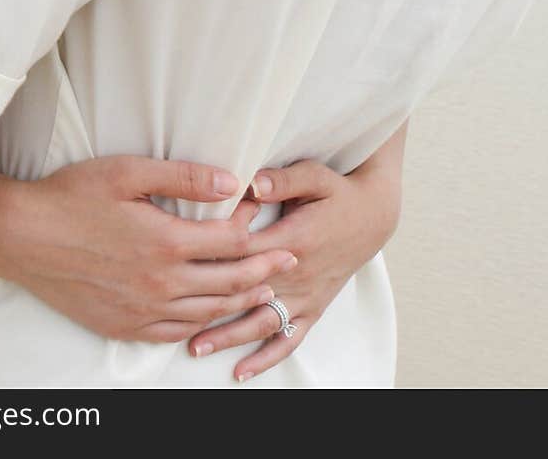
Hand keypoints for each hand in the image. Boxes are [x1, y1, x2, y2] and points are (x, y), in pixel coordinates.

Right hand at [0, 155, 298, 343]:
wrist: (22, 237)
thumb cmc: (72, 196)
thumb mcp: (128, 172)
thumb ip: (184, 178)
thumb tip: (231, 182)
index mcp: (166, 242)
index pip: (231, 244)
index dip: (257, 232)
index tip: (275, 223)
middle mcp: (160, 283)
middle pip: (228, 283)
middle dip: (264, 271)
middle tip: (289, 263)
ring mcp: (141, 310)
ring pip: (206, 312)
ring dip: (239, 301)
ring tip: (262, 291)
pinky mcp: (122, 326)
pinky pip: (174, 333)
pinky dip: (201, 325)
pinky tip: (210, 316)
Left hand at [186, 150, 403, 382]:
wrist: (373, 218)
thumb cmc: (339, 192)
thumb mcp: (314, 176)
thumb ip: (281, 180)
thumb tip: (251, 184)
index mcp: (293, 238)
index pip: (246, 252)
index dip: (215, 256)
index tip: (183, 262)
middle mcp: (297, 273)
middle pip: (247, 295)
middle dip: (212, 308)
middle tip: (174, 318)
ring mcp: (305, 295)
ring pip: (263, 323)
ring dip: (230, 337)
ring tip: (197, 348)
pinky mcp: (313, 307)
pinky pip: (290, 338)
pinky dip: (266, 358)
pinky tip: (242, 371)